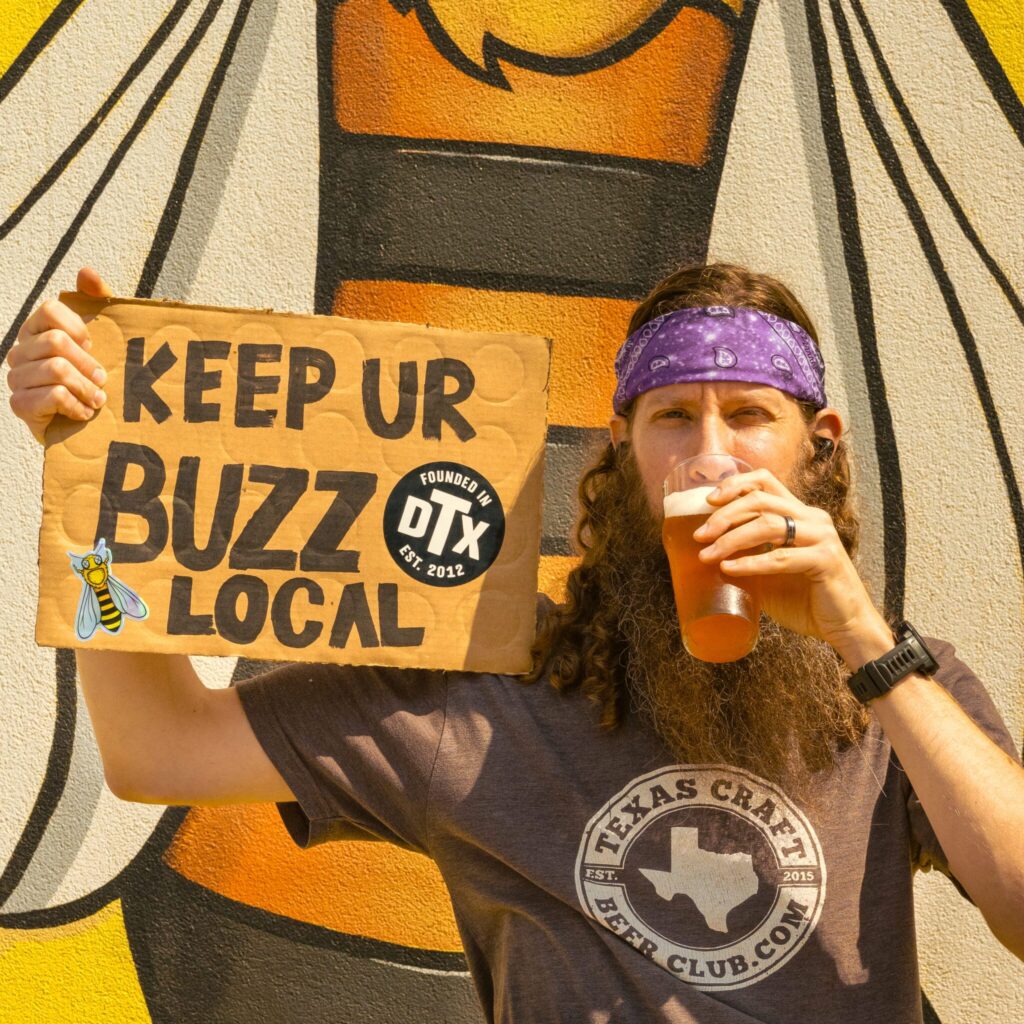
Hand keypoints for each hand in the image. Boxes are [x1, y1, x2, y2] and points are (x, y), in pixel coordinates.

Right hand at [6, 268, 112, 442]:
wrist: (87, 424)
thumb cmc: (93, 376)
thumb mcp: (104, 336)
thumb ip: (97, 301)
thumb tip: (86, 272)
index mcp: (36, 330)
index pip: (49, 310)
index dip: (77, 327)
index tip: (92, 345)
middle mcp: (20, 350)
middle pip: (55, 343)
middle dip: (87, 364)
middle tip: (103, 380)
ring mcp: (16, 378)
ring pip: (56, 370)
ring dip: (86, 388)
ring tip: (98, 400)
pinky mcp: (20, 405)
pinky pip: (52, 396)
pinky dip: (76, 405)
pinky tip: (83, 412)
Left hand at [693, 467, 885, 653]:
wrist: (844, 627)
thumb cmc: (804, 600)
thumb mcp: (768, 572)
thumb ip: (747, 556)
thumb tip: (706, 551)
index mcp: (800, 514)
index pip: (765, 482)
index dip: (734, 485)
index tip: (708, 501)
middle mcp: (812, 518)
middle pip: (760, 499)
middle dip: (724, 515)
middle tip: (700, 535)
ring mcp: (822, 537)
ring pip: (768, 524)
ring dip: (731, 539)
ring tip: (707, 555)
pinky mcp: (825, 560)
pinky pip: (780, 556)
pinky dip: (751, 563)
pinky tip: (729, 569)